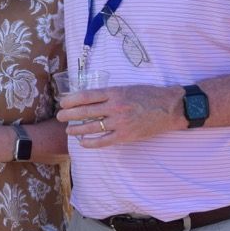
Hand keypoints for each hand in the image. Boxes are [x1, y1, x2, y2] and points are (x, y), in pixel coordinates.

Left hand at [56, 84, 183, 146]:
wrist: (170, 108)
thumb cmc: (149, 95)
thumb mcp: (127, 88)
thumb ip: (110, 93)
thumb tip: (89, 98)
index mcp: (115, 92)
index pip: (86, 96)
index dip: (71, 100)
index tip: (63, 102)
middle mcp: (115, 107)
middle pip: (85, 111)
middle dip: (69, 114)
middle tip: (60, 116)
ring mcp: (120, 122)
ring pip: (91, 127)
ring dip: (77, 129)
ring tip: (68, 130)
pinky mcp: (126, 135)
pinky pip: (103, 141)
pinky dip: (91, 142)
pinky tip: (82, 142)